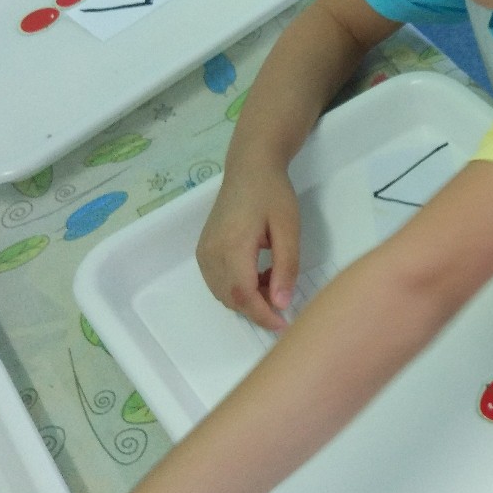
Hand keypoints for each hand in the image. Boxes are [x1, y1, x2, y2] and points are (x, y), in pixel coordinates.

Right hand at [196, 165, 300, 331]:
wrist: (250, 168)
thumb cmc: (273, 194)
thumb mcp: (289, 229)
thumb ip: (286, 267)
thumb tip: (282, 303)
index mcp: (232, 246)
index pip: (244, 296)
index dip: (263, 315)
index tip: (284, 324)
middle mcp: (211, 253)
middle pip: (231, 299)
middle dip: (258, 308)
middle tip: (284, 296)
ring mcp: (204, 253)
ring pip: (224, 294)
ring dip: (249, 298)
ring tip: (274, 278)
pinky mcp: (203, 251)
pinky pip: (219, 282)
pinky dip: (239, 288)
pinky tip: (259, 272)